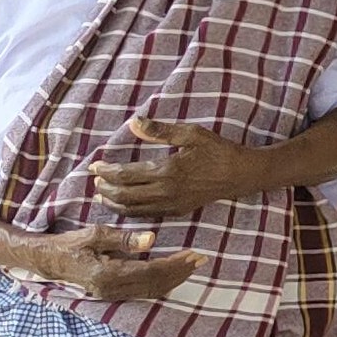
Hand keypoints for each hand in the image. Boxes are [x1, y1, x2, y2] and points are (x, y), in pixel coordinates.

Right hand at [28, 223, 204, 304]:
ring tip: (193, 265)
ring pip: (152, 290)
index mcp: (108, 274)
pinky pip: (144, 291)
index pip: (151, 272)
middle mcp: (112, 289)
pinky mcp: (113, 294)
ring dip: (175, 278)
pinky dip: (162, 282)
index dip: (175, 264)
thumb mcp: (95, 234)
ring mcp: (112, 294)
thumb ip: (123, 239)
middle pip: (156, 284)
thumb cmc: (72, 244)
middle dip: (181, 272)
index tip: (194, 254)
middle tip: (201, 258)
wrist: (50, 260)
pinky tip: (174, 273)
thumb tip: (151, 240)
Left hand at [88, 118, 259, 217]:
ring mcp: (171, 204)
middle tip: (94, 180)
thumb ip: (161, 130)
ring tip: (101, 195)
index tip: (95, 165)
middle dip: (104, 188)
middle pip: (123, 195)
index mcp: (167, 171)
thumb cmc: (218, 151)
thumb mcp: (192, 134)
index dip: (105, 171)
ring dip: (113, 203)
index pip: (125, 174)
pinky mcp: (177, 211)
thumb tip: (135, 122)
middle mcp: (166, 191)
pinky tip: (123, 204)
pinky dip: (129, 211)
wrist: (242, 174)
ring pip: (132, 209)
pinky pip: (146, 215)